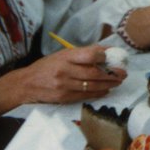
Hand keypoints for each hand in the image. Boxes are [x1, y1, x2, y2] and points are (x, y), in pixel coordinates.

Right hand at [0, 45, 124, 113]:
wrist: (26, 84)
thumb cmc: (47, 66)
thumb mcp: (62, 54)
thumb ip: (82, 53)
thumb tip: (105, 52)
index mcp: (65, 57)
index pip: (89, 56)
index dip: (103, 57)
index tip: (114, 57)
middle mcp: (65, 71)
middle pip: (93, 73)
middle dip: (111, 73)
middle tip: (123, 73)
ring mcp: (64, 86)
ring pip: (91, 86)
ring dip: (108, 84)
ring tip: (118, 81)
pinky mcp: (64, 97)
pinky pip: (85, 95)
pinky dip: (98, 93)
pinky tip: (106, 90)